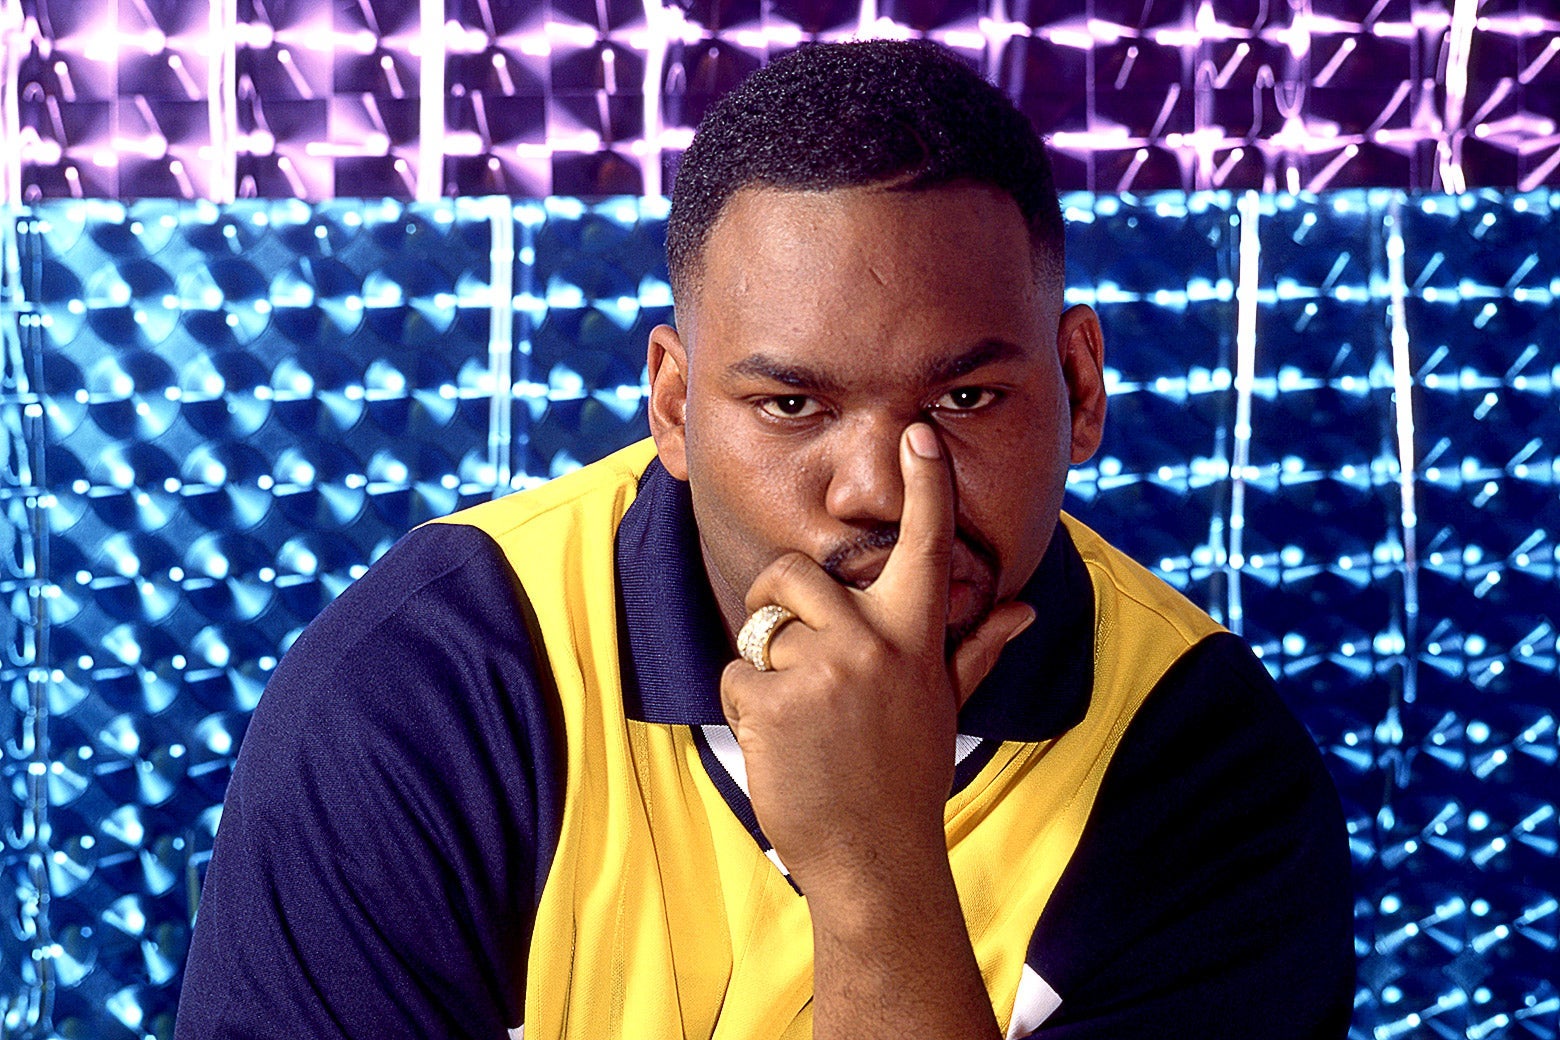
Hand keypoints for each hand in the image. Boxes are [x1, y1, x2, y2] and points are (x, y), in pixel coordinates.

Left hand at [718, 422, 1034, 899]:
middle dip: (774, 597)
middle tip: (785, 639)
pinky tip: (781, 744)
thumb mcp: (945, 706)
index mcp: (915, 638)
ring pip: (761, 628)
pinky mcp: (776, 703)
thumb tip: (1025, 610)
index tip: (920, 434)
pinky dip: (747, 708)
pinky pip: (737, 675)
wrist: (874, 857)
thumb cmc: (906, 775)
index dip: (926, 487)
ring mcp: (824, 672)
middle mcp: (874, 645)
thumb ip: (977, 648)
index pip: (927, 548)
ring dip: (764, 668)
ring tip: (799, 715)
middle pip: (795, 574)